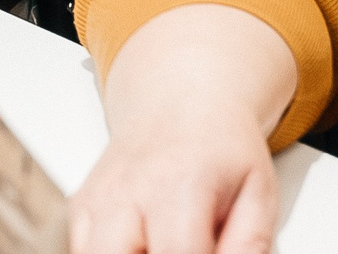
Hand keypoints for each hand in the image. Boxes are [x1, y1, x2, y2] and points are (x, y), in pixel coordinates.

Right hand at [69, 6, 295, 253]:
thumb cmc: (222, 147)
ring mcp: (98, 199)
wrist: (181, 98)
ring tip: (159, 245)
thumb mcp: (257, 192)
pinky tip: (139, 244)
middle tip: (182, 248)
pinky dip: (108, 253)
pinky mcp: (80, 207)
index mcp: (179, 184)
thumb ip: (250, 244)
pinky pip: (81, 249)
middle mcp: (128, 191)